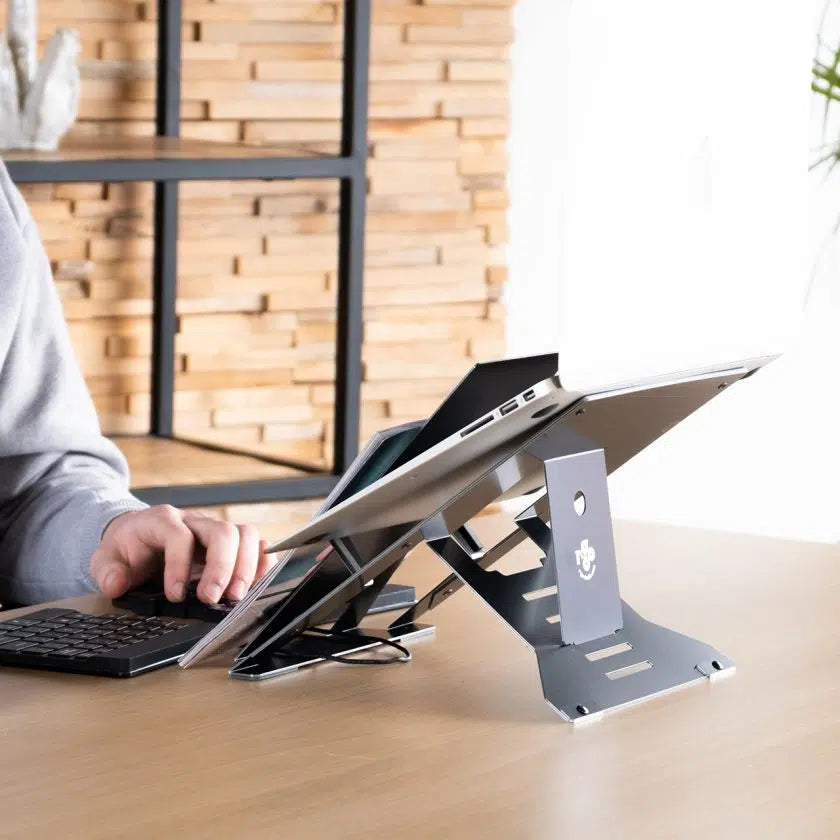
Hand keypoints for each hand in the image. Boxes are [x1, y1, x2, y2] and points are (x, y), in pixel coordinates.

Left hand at [90, 506, 275, 603]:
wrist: (139, 536)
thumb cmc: (128, 548)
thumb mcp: (106, 557)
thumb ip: (107, 571)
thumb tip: (117, 584)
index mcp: (162, 521)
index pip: (180, 536)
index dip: (180, 566)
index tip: (175, 596)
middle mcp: (195, 521)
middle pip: (223, 531)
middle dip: (223, 568)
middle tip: (213, 599)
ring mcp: (215, 530)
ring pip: (245, 534)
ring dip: (246, 567)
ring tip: (236, 596)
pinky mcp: (230, 543)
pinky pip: (256, 544)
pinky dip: (262, 562)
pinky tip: (256, 584)